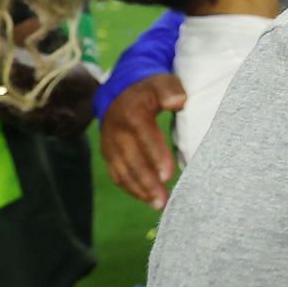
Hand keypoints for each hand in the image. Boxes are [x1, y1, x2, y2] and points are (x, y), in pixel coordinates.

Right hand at [100, 73, 185, 209]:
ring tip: (158, 204)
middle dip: (148, 181)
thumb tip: (178, 101)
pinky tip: (145, 198)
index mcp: (132, 113)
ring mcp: (110, 145)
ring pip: (123, 171)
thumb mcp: (162, 81)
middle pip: (132, 160)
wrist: (121, 91)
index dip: (155, 155)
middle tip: (164, 199)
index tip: (168, 174)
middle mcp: (116, 132)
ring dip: (139, 190)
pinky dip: (130, 188)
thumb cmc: (149, 89)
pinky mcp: (108, 154)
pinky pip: (117, 174)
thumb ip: (170, 89)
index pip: (144, 136)